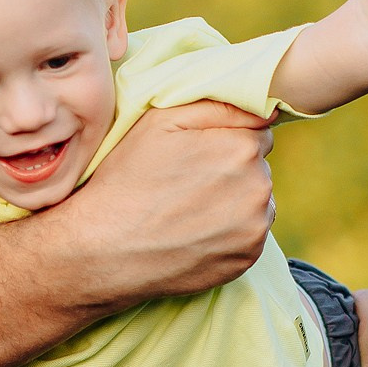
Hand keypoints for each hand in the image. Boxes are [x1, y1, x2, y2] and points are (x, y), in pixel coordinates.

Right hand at [59, 102, 274, 306]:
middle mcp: (257, 188)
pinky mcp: (245, 259)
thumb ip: (217, 106)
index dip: (225, 141)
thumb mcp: (160, 122)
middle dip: (232, 171)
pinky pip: (249, 237)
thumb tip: (263, 109)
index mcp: (241, 148)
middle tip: (187, 185)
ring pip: (256, 204)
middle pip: (259, 169)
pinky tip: (195, 234)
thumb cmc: (127, 179)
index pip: (258, 134)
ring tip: (189, 211)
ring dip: (235, 203)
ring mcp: (254, 228)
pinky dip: (230, 234)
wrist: (104, 249)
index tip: (197, 155)